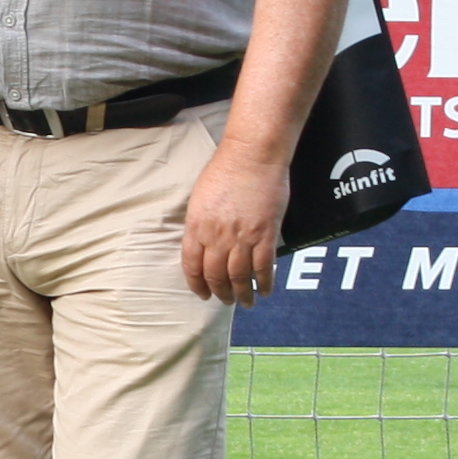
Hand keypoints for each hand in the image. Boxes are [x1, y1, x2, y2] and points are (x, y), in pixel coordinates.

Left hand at [178, 139, 289, 305]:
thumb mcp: (200, 198)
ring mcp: (242, 238)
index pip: (192, 266)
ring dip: (241, 294)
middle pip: (216, 276)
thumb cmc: (225, 169)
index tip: (202, 293)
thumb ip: (200, 224)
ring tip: (244, 302)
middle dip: (220, 293)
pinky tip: (264, 291)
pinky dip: (264, 283)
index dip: (197, 284)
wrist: (253, 155)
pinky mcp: (265, 235)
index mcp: (197, 226)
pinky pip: (264, 268)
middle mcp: (217, 237)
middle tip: (225, 301)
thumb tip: (204, 244)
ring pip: (239, 277)